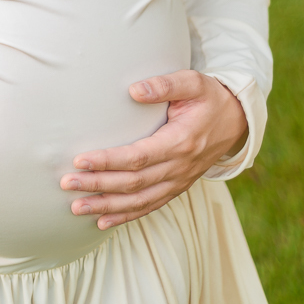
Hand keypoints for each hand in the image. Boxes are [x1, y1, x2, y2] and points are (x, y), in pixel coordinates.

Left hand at [60, 69, 248, 228]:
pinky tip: (102, 221)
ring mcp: (178, 181)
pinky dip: (125, 216)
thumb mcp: (193, 82)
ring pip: (138, 200)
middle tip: (67, 184)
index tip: (81, 159)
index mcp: (181, 142)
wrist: (236, 121)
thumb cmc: (209, 98)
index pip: (138, 157)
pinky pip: (149, 206)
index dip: (109, 161)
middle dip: (98, 185)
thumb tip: (134, 90)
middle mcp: (179, 168)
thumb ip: (165, 85)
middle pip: (133, 183)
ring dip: (106, 206)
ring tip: (76, 207)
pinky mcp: (176, 188)